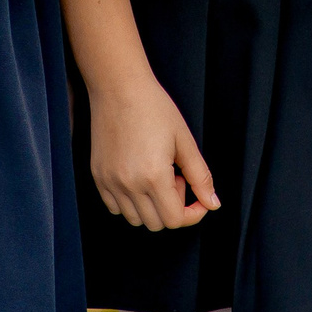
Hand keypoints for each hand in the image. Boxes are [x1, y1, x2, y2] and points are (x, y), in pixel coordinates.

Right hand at [88, 77, 218, 230]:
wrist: (119, 87)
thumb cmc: (155, 108)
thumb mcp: (185, 141)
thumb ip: (201, 177)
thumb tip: (213, 204)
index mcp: (154, 176)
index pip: (175, 220)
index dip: (192, 214)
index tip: (198, 199)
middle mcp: (129, 185)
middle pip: (157, 224)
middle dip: (173, 207)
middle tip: (175, 176)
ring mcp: (110, 182)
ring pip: (135, 219)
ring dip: (151, 207)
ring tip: (156, 174)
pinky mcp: (98, 177)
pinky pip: (115, 207)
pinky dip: (130, 202)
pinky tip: (138, 177)